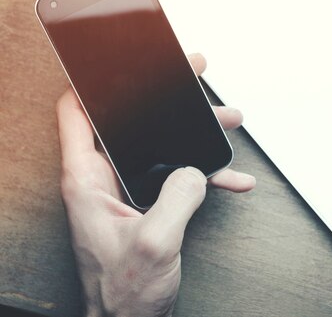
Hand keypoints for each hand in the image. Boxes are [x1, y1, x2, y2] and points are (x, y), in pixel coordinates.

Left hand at [57, 53, 255, 316]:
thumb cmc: (123, 294)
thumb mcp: (153, 244)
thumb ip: (177, 199)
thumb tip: (195, 170)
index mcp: (88, 180)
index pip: (77, 113)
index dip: (95, 81)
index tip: (124, 60)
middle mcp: (105, 180)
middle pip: (131, 120)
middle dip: (166, 97)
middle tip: (190, 74)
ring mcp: (128, 192)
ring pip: (162, 146)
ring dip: (195, 133)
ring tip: (227, 121)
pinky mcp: (150, 206)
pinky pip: (179, 178)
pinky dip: (207, 173)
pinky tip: (233, 178)